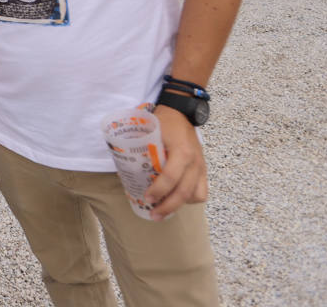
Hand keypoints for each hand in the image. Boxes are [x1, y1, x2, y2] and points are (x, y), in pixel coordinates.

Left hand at [144, 105, 208, 219]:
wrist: (181, 112)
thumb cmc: (163, 122)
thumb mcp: (150, 132)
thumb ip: (140, 150)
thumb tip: (122, 169)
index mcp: (182, 151)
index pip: (170, 178)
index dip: (158, 191)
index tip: (146, 198)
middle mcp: (195, 161)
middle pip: (184, 192)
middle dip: (168, 206)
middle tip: (153, 214)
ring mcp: (201, 166)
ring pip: (196, 195)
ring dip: (180, 205)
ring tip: (165, 209)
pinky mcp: (204, 169)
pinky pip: (202, 191)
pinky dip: (191, 198)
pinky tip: (178, 198)